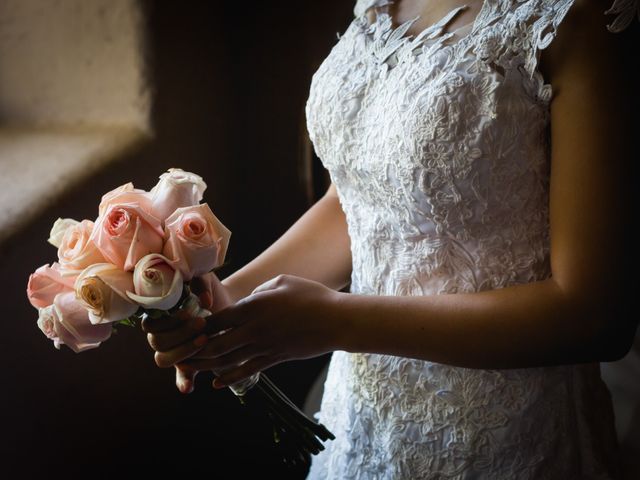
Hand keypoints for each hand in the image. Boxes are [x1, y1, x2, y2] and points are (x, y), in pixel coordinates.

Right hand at [141, 272, 232, 392]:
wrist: (226, 305)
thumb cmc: (208, 291)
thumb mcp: (203, 282)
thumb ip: (199, 285)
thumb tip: (205, 301)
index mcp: (157, 316)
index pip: (150, 324)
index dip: (168, 321)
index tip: (189, 313)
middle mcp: (160, 335)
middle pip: (157, 342)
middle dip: (179, 334)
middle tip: (202, 324)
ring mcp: (172, 350)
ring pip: (164, 359)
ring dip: (183, 352)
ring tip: (205, 339)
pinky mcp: (188, 362)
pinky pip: (181, 376)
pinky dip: (183, 382)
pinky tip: (188, 387)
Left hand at [153, 274, 341, 391]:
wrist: (335, 321)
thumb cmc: (311, 295)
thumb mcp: (282, 282)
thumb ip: (259, 291)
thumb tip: (248, 301)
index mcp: (253, 307)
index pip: (218, 319)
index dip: (199, 326)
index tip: (184, 329)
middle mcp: (255, 330)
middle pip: (217, 344)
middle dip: (196, 351)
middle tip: (178, 355)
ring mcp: (265, 346)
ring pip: (229, 361)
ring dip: (207, 366)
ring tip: (190, 369)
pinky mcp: (276, 358)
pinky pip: (249, 371)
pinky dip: (231, 378)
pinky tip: (218, 383)